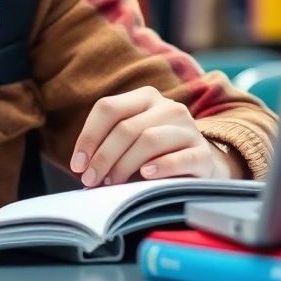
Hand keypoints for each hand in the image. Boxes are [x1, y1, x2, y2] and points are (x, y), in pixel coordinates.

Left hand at [69, 86, 239, 186]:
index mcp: (145, 97)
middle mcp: (168, 107)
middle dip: (103, 156)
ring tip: (112, 183)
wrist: (201, 165)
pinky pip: (179, 158)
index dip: (88, 136)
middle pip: (126, 127)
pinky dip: (159, 167)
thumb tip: (81, 166)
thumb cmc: (155, 154)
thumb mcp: (132, 139)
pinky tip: (145, 176)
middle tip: (90, 180)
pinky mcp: (203, 154)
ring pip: (148, 140)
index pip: (108, 108)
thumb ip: (110, 142)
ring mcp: (188, 129)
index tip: (77, 164)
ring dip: (124, 165)